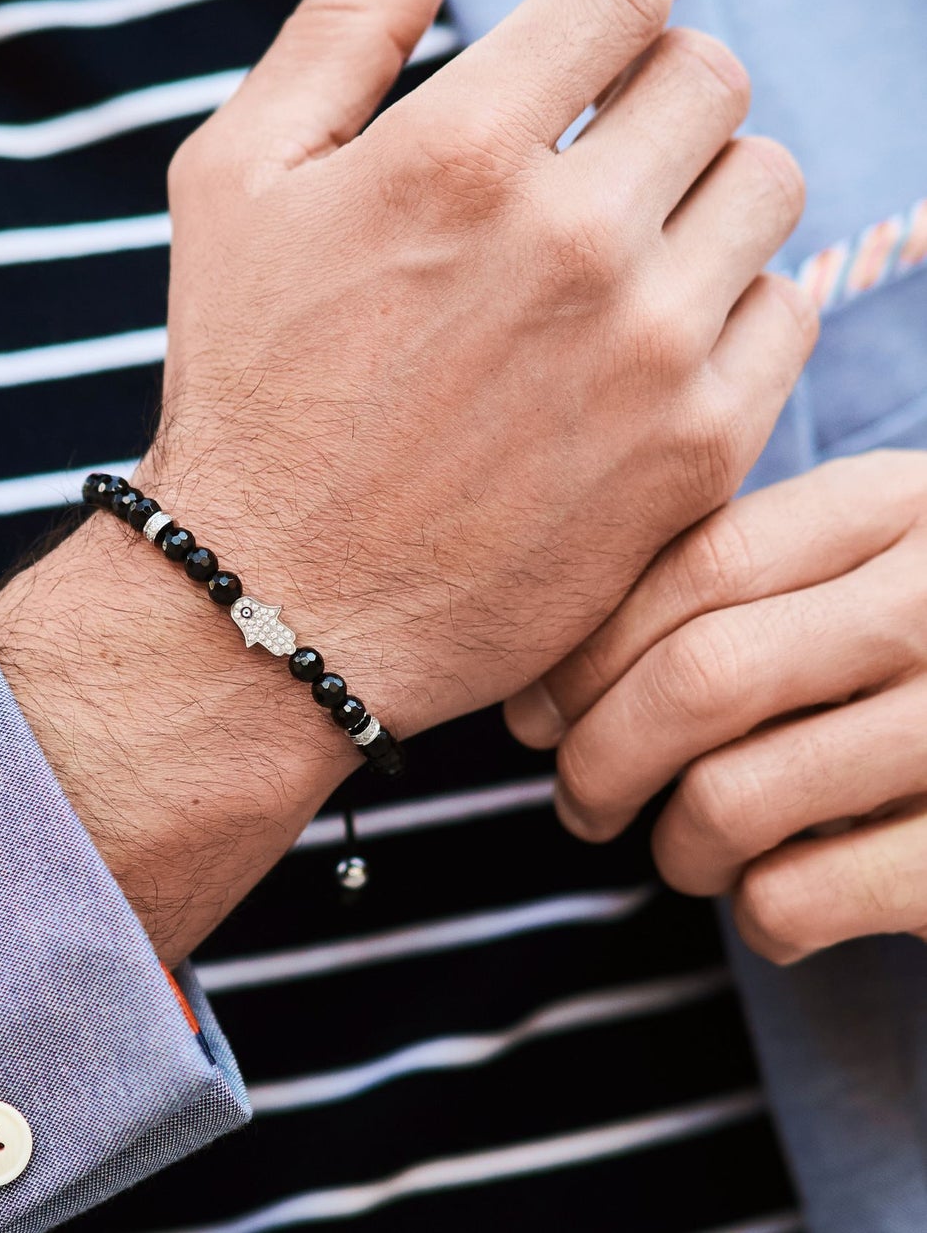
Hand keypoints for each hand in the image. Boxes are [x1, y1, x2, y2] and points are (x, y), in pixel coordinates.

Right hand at [0, 0, 816, 961]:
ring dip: (707, 185)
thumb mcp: (236, 186)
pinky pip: (786, 312)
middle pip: (712, 76)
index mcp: (459, 152)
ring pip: (769, 185)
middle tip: (607, 130)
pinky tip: (654, 334)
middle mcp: (574, 239)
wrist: (276, 601)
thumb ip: (340, 32)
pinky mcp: (694, 453)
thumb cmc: (245, 387)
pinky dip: (733, 301)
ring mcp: (648, 352)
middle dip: (661, 81)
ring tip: (631, 235)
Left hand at [506, 451, 926, 965]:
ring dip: (675, 847)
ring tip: (685, 853)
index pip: (697, 562)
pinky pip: (802, 897)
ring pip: (733, 795)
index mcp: (897, 505)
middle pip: (702, 675)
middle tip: (579, 801)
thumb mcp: (853, 570)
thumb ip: (735, 582)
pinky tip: (770, 904)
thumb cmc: (918, 660)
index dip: (587, 651)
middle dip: (599, 756)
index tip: (533, 713)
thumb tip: (542, 675)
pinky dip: (756, 916)